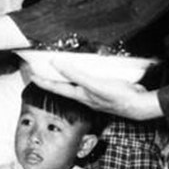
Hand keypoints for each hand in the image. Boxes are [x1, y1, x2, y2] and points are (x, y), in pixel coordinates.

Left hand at [30, 64, 161, 120]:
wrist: (138, 105)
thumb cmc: (117, 97)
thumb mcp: (93, 84)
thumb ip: (75, 74)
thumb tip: (57, 63)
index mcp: (79, 94)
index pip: (55, 87)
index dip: (42, 81)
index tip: (31, 75)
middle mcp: (84, 95)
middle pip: (62, 86)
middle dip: (50, 79)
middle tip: (41, 70)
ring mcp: (93, 93)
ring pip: (74, 84)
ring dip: (65, 77)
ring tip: (57, 68)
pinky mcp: (103, 89)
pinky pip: (86, 80)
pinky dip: (80, 74)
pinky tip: (85, 70)